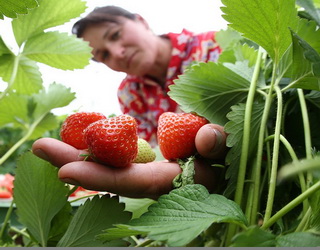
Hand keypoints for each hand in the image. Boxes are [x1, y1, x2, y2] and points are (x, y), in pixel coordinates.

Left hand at [32, 124, 226, 198]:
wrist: (224, 153)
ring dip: (80, 153)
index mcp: (175, 180)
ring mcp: (149, 167)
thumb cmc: (228, 152)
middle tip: (40, 147)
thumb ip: (219, 144)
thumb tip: (206, 136)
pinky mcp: (146, 157)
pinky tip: (79, 136)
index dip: (104, 177)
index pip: (136, 182)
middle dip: (76, 163)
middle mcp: (156, 179)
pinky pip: (118, 153)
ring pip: (111, 164)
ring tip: (50, 141)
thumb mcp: (228, 148)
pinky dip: (97, 146)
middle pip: (112, 174)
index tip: (66, 170)